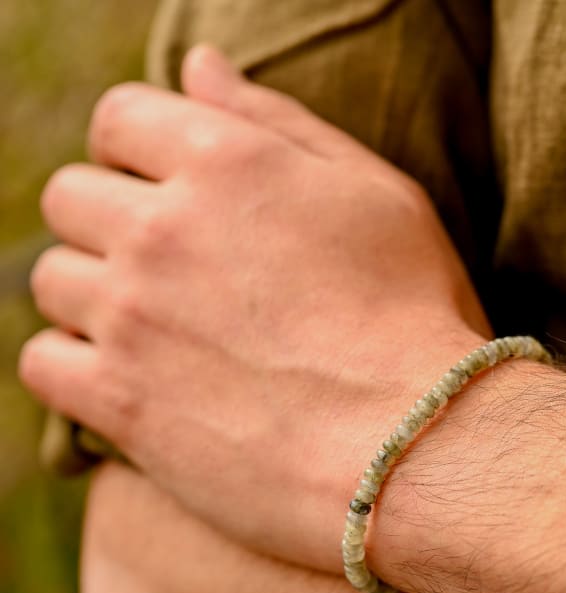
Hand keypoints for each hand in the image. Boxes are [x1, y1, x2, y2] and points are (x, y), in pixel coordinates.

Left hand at [20, 46, 490, 570]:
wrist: (413, 445)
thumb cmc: (415, 319)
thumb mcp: (379, 198)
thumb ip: (281, 124)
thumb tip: (196, 66)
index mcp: (227, 162)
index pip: (122, 118)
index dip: (140, 151)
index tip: (171, 192)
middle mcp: (163, 228)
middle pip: (72, 197)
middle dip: (113, 223)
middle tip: (175, 272)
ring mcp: (132, 315)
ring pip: (54, 279)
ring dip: (96, 297)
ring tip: (162, 333)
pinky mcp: (119, 401)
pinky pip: (42, 362)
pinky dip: (75, 366)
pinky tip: (130, 379)